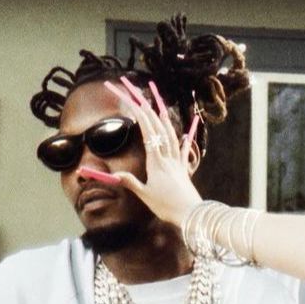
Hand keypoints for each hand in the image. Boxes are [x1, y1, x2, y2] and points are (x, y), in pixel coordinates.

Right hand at [101, 77, 203, 227]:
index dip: (138, 111)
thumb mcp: (145, 195)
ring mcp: (177, 160)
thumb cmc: (167, 206)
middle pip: (156, 126)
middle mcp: (168, 156)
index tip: (128, 97)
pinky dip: (187, 136)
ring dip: (163, 116)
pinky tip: (190, 127)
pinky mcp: (185, 168)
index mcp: (156, 160)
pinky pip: (186, 149)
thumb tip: (113, 174)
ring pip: (171, 133)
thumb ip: (130, 182)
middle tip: (135, 89)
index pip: (146, 130)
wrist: (191, 214)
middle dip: (145, 105)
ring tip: (157, 101)